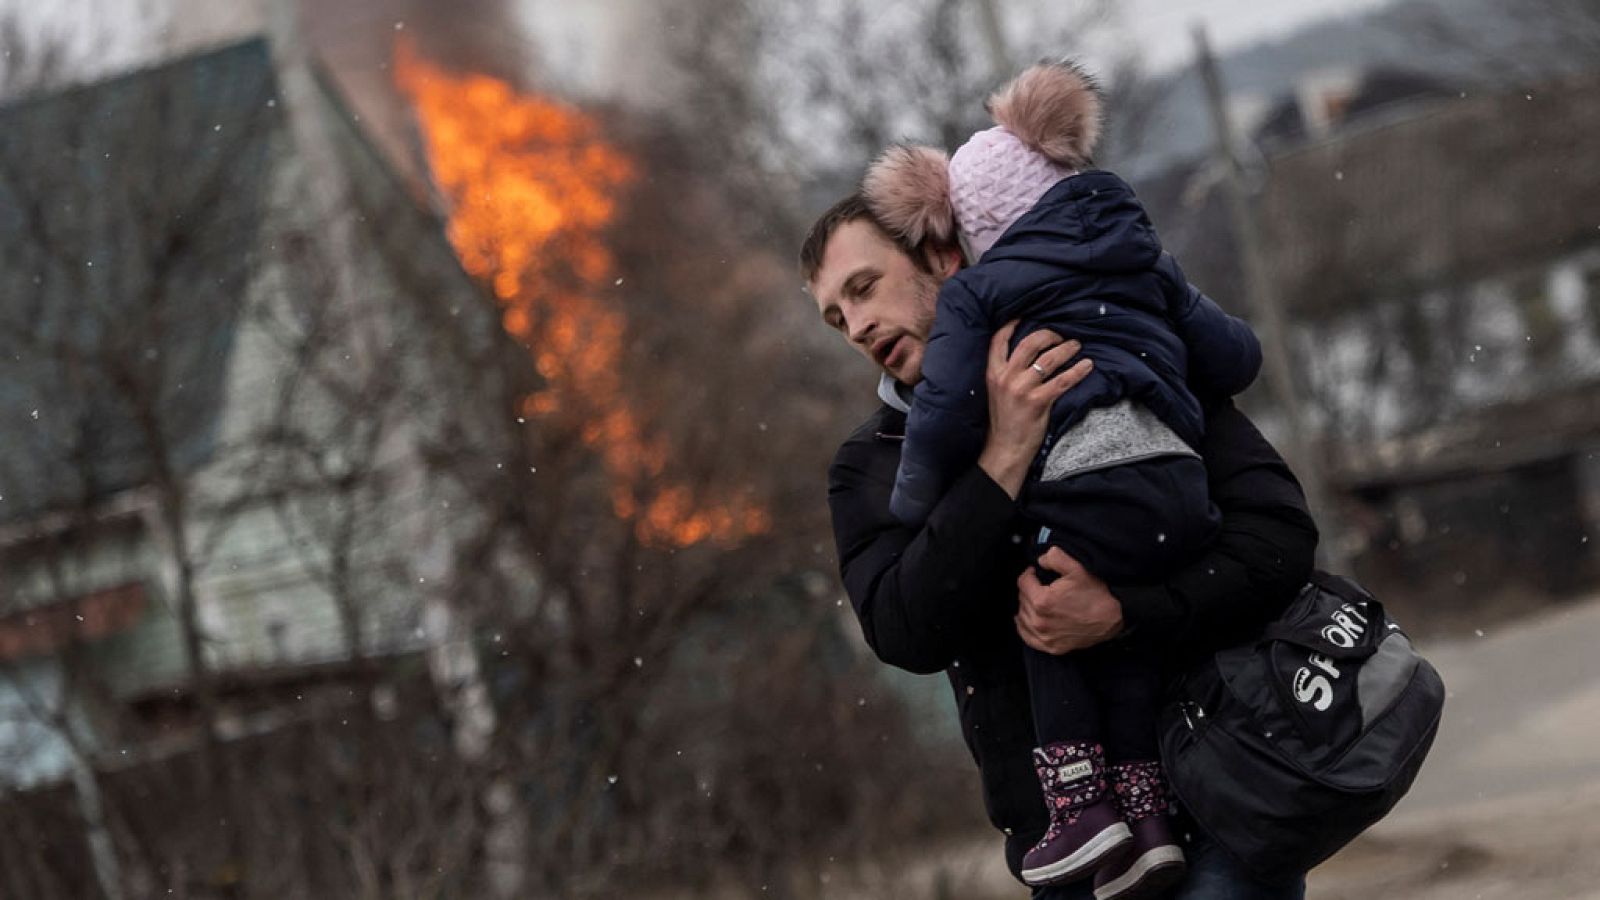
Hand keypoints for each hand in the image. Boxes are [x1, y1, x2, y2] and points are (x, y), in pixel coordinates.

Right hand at [977, 322, 1092, 497]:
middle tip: (1061, 335)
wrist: (1005, 448)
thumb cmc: (1004, 420)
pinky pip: (1063, 381)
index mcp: (993, 373)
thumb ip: (1008, 372)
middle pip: (1029, 343)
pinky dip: (1078, 371)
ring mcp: (1022, 389)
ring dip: (1067, 349)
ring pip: (1049, 359)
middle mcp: (1006, 377)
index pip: (999, 340)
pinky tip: (1087, 366)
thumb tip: (1029, 354)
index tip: (1024, 315)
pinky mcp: (1038, 402)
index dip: (1011, 324)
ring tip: (1077, 345)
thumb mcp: (997, 391)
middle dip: (1049, 334)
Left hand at [1015, 547, 1124, 653]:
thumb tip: (1040, 560)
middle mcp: (1039, 621)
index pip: (1023, 582)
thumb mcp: (1077, 568)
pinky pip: (1027, 637)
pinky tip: (1028, 620)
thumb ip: (1054, 558)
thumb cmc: (1096, 593)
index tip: (1036, 572)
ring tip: (1037, 600)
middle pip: (1022, 599)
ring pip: (1022, 617)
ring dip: (1027, 606)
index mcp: (1042, 601)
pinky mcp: (1051, 647)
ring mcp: (1045, 636)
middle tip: (1040, 585)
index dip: (1029, 573)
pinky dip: (1025, 627)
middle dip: (1029, 589)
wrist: (1113, 617)